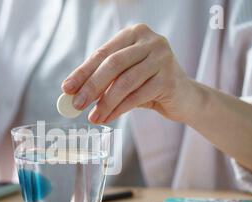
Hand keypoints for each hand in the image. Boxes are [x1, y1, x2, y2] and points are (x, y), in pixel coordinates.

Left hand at [62, 24, 199, 123]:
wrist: (185, 98)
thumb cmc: (149, 85)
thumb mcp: (125, 78)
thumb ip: (103, 81)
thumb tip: (72, 95)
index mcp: (134, 34)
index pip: (102, 53)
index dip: (82, 72)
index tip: (66, 89)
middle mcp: (150, 41)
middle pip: (113, 64)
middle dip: (91, 86)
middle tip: (76, 105)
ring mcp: (162, 58)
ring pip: (124, 82)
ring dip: (105, 103)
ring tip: (93, 117)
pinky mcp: (169, 78)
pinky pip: (137, 96)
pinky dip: (119, 110)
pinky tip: (108, 118)